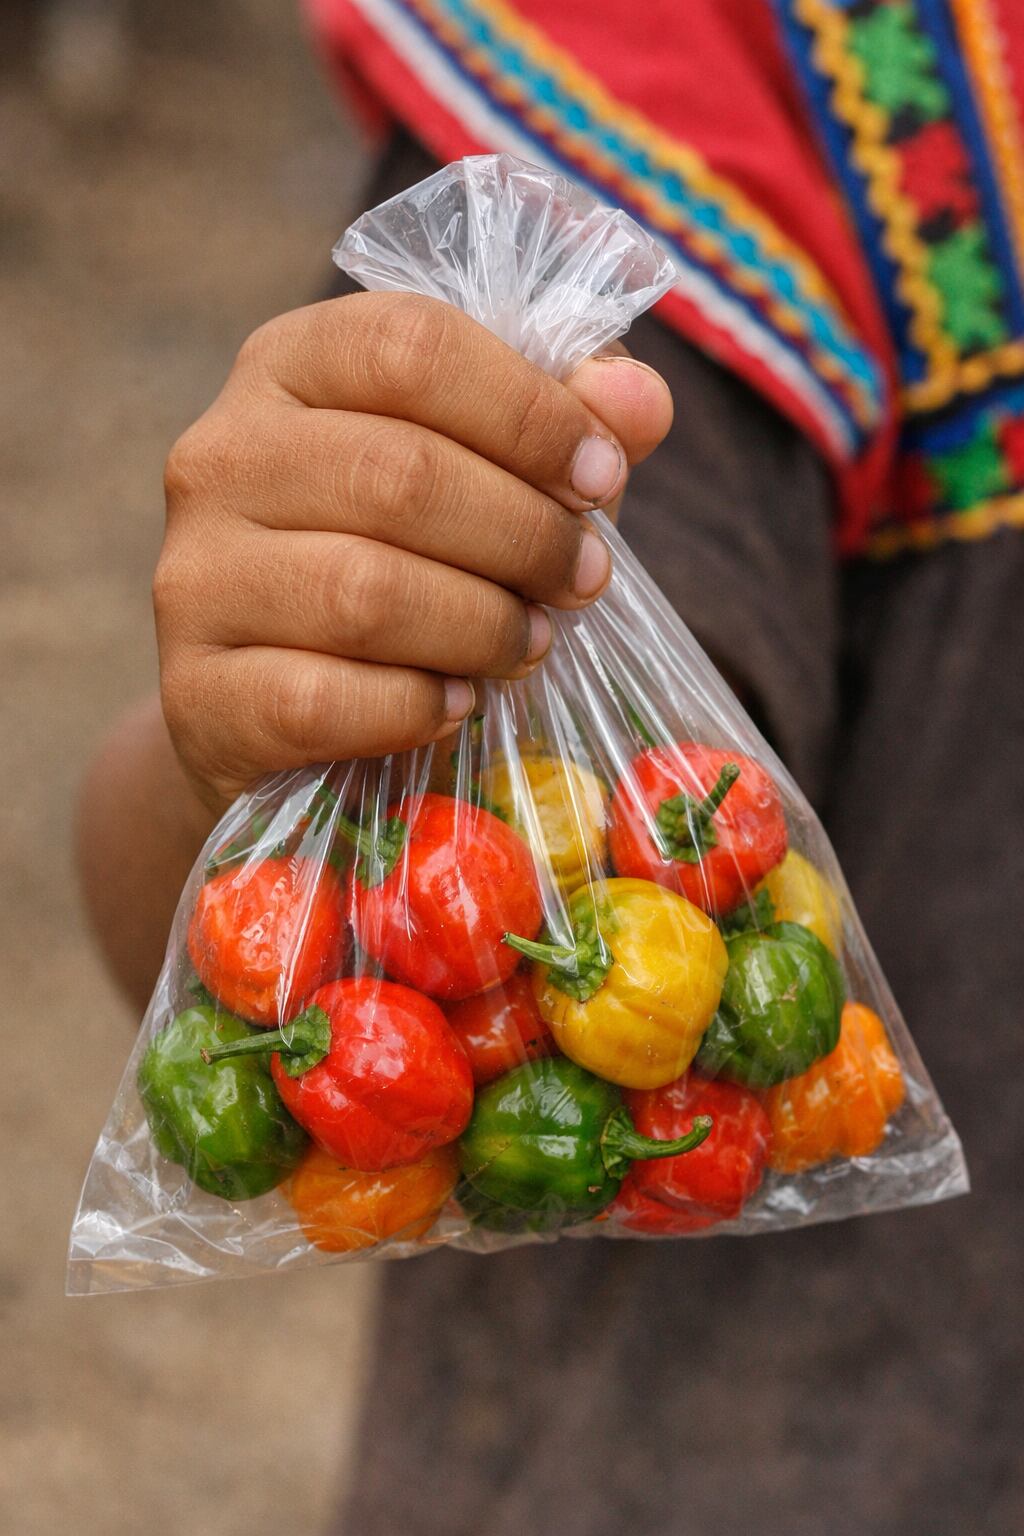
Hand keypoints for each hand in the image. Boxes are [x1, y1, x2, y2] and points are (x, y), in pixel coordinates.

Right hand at [156, 292, 672, 808]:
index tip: (601, 478)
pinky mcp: (197, 694)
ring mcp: (194, 577)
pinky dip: (413, 707)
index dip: (529, 412)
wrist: (273, 702)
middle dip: (524, 536)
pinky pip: (323, 700)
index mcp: (291, 365)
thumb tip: (640, 402)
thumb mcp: (483, 472)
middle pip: (398, 474)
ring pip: (364, 592)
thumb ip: (561, 424)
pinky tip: (452, 703)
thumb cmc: (400, 560)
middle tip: (584, 582)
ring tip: (528, 645)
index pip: (412, 346)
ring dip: (481, 627)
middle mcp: (222, 456)